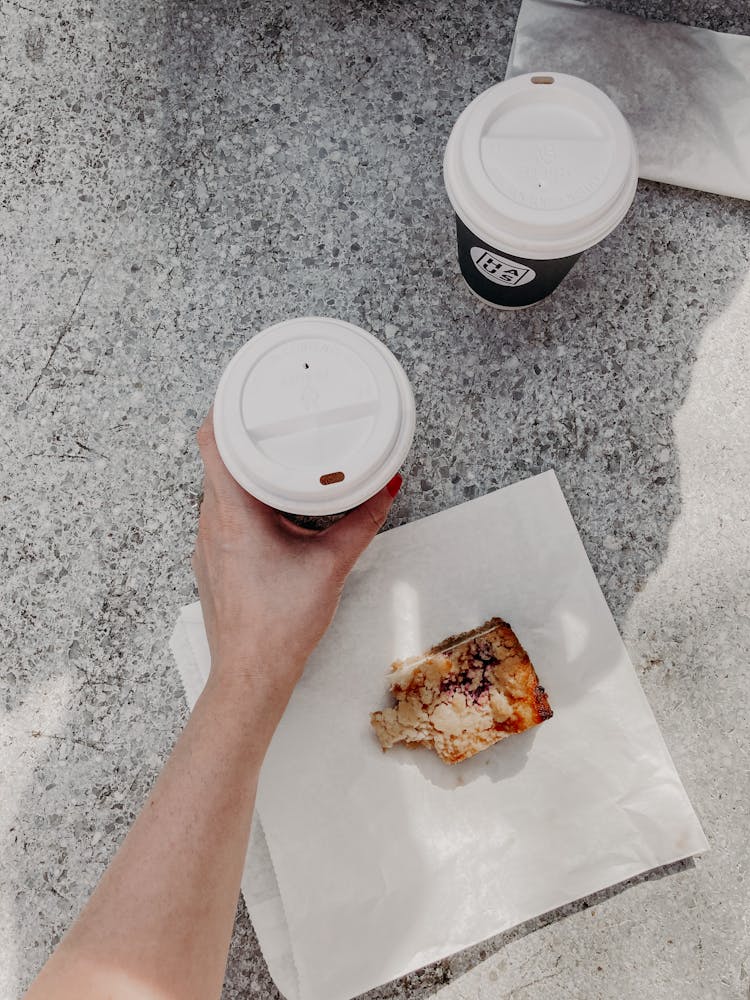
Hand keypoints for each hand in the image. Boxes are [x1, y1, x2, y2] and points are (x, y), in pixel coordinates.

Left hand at [192, 410, 401, 737]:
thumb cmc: (282, 623)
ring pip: (219, 489)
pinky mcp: (212, 562)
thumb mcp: (332, 563)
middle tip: (275, 421)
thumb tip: (389, 487)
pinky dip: (243, 501)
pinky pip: (222, 515)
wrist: (251, 672)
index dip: (224, 408)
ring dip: (244, 471)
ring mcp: (207, 543)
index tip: (246, 392)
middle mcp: (212, 522)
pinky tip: (270, 508)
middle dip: (244, 437)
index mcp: (234, 512)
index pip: (211, 440)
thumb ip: (364, 520)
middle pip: (216, 460)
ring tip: (277, 459)